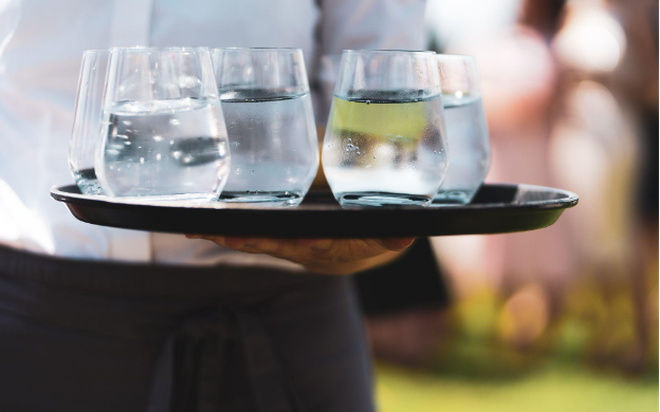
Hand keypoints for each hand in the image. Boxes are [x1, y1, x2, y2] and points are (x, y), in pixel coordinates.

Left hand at [185, 235, 414, 274]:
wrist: (359, 248)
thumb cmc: (371, 230)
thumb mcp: (383, 230)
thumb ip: (389, 231)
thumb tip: (405, 235)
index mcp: (335, 247)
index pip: (322, 244)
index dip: (310, 242)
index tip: (301, 239)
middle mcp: (308, 251)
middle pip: (280, 245)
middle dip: (255, 240)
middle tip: (228, 235)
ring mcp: (291, 247)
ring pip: (260, 242)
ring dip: (231, 236)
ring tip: (201, 229)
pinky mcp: (279, 240)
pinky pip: (252, 238)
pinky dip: (227, 233)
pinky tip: (199, 227)